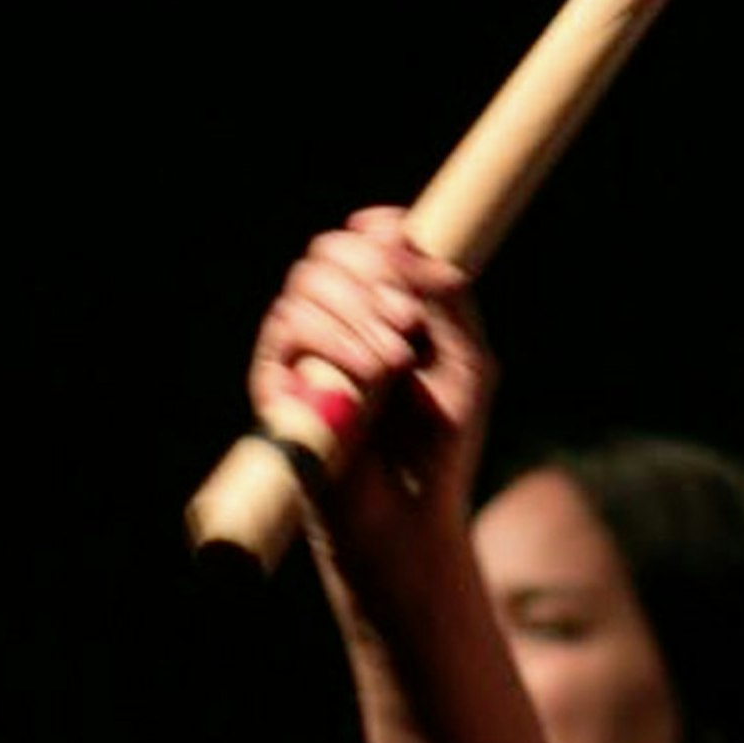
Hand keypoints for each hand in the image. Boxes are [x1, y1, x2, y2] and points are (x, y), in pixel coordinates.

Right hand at [247, 209, 496, 566]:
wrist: (411, 512)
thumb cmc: (442, 442)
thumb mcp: (467, 362)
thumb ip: (448, 296)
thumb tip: (404, 233)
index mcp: (382, 304)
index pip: (366, 238)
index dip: (384, 230)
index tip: (409, 248)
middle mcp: (337, 316)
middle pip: (332, 249)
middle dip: (374, 271)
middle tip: (411, 319)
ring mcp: (302, 344)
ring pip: (309, 281)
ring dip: (359, 309)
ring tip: (400, 359)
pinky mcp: (276, 377)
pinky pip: (291, 325)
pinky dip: (335, 339)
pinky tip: (373, 372)